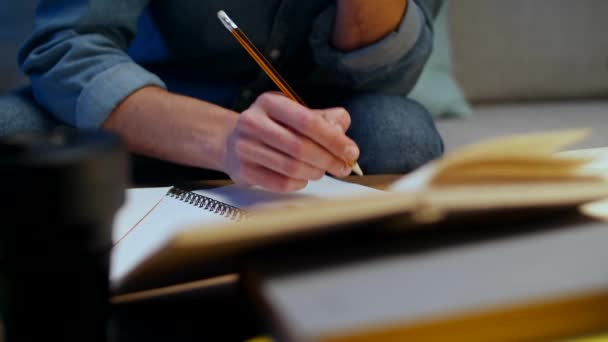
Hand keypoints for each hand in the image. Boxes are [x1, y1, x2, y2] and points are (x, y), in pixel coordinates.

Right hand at [223, 92, 359, 191]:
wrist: (233, 143)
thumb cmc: (274, 128)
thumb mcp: (296, 114)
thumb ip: (325, 119)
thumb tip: (342, 133)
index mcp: (270, 103)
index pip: (307, 121)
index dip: (333, 139)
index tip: (351, 151)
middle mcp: (253, 122)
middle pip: (299, 146)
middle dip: (328, 160)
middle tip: (343, 167)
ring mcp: (245, 147)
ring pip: (291, 167)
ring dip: (315, 172)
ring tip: (321, 171)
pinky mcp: (243, 170)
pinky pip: (280, 183)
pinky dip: (299, 183)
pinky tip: (303, 178)